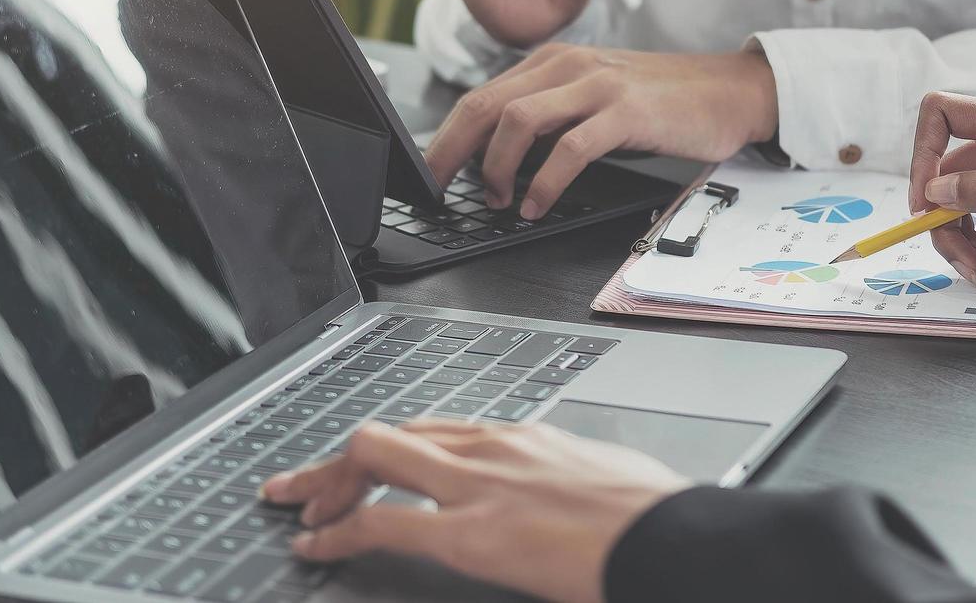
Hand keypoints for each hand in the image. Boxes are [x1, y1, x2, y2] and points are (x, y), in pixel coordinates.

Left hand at [261, 420, 688, 602]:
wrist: (676, 540)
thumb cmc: (655, 520)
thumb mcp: (603, 483)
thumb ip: (564, 484)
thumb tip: (561, 501)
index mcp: (526, 437)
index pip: (436, 430)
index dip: (389, 449)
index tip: (366, 467)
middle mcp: (494, 449)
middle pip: (394, 434)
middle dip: (339, 459)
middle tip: (302, 485)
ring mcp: (480, 485)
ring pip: (376, 458)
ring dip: (326, 484)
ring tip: (298, 508)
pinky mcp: (473, 532)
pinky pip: (384, 524)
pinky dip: (338, 532)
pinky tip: (315, 545)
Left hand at [424, 43, 779, 217]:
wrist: (729, 90)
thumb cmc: (662, 102)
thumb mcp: (594, 99)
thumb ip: (550, 116)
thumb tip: (497, 159)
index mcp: (552, 62)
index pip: (480, 97)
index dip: (446, 138)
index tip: (430, 174)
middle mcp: (567, 65)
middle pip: (485, 106)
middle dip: (452, 153)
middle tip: (441, 191)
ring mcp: (597, 85)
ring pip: (518, 121)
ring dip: (498, 168)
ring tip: (500, 201)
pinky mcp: (626, 110)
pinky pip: (569, 148)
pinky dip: (544, 182)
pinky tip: (537, 205)